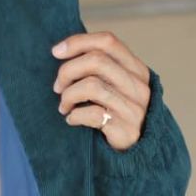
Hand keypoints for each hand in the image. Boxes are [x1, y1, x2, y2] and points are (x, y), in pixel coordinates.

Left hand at [51, 31, 151, 151]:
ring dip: (68, 96)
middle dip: (68, 71)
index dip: (78, 42)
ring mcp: (134, 108)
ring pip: (91, 86)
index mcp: (137, 70)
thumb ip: (101, 69)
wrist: (135, 154)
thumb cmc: (117, 116)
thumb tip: (62, 52)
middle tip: (58, 87)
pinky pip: (92, 114)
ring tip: (64, 107)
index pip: (108, 41)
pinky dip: (75, 115)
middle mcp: (138, 86)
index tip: (56, 51)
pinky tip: (72, 120)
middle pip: (96, 60)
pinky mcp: (125, 130)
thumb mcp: (115, 88)